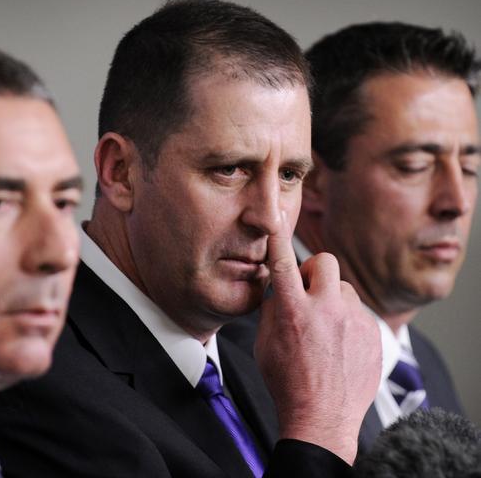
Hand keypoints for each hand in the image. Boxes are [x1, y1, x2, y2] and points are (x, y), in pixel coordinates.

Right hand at [254, 215, 380, 463]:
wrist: (322, 418)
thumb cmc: (288, 383)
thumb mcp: (265, 344)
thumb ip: (273, 309)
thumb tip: (278, 288)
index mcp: (293, 311)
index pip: (283, 262)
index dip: (277, 237)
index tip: (275, 218)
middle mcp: (325, 310)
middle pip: (324, 262)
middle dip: (314, 271)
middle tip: (307, 292)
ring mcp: (352, 321)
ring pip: (343, 289)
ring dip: (332, 300)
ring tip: (325, 328)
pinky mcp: (371, 332)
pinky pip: (358, 312)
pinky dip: (347, 321)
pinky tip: (339, 345)